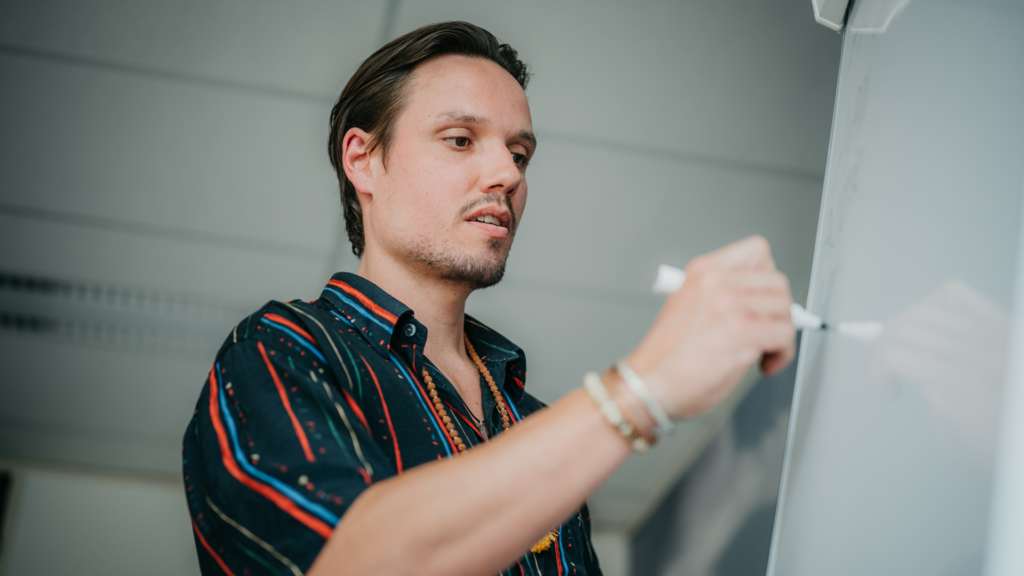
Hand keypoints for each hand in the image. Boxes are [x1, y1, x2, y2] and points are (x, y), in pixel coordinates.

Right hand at [626, 236, 796, 418]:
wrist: (648, 384)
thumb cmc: (666, 357)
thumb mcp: (689, 306)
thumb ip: (724, 296)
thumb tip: (763, 302)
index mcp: (702, 271)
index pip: (758, 252)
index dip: (766, 278)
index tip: (762, 300)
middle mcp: (715, 281)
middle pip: (777, 281)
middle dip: (779, 310)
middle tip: (768, 330)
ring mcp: (728, 304)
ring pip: (785, 309)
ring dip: (782, 334)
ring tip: (764, 351)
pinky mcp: (741, 331)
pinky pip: (785, 335)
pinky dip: (782, 354)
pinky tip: (764, 363)